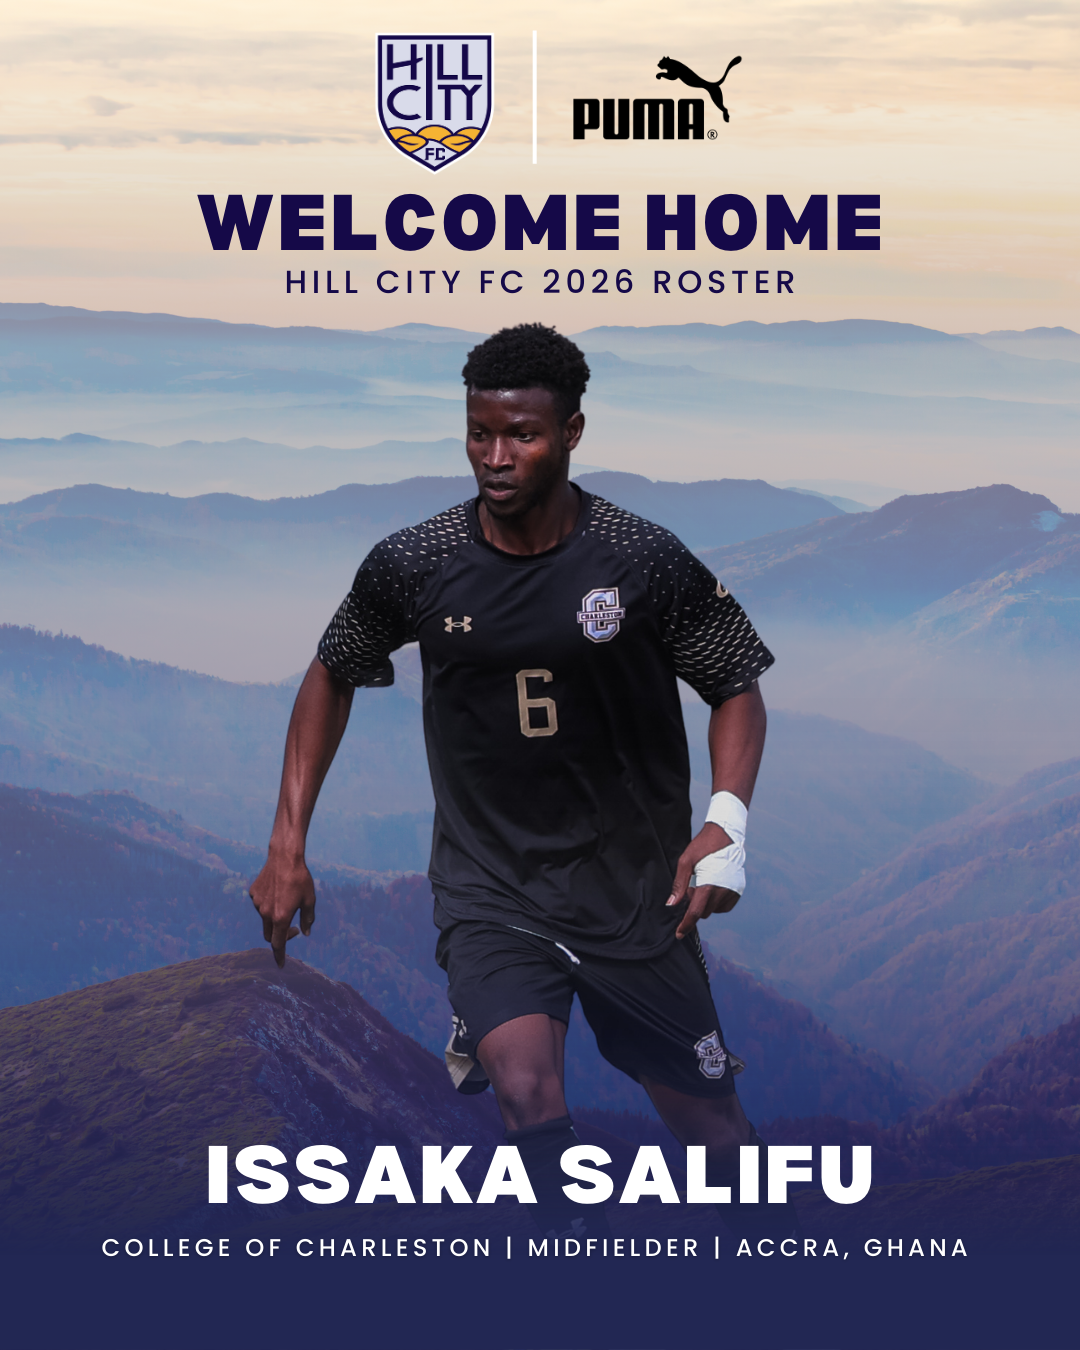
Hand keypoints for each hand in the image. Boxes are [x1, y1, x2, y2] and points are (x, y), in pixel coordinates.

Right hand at [249, 848, 315, 967]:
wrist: (285, 857)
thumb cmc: (301, 878)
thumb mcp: (310, 900)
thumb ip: (307, 919)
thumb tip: (305, 933)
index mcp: (281, 917)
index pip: (278, 944)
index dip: (280, 956)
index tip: (281, 965)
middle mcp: (266, 913)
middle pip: (269, 935)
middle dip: (280, 936)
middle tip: (294, 928)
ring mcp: (257, 903)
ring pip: (265, 918)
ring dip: (275, 917)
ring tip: (288, 899)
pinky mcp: (253, 893)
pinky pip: (260, 904)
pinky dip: (268, 903)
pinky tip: (278, 890)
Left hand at [665, 822, 740, 939]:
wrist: (725, 835)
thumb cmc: (703, 846)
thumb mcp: (685, 862)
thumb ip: (679, 885)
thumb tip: (672, 904)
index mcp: (709, 885)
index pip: (696, 912)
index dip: (686, 924)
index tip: (679, 934)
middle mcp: (723, 891)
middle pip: (704, 912)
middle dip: (694, 905)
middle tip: (691, 887)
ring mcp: (733, 891)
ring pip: (714, 910)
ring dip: (705, 903)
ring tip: (702, 884)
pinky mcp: (738, 889)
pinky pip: (724, 906)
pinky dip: (716, 902)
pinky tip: (712, 888)